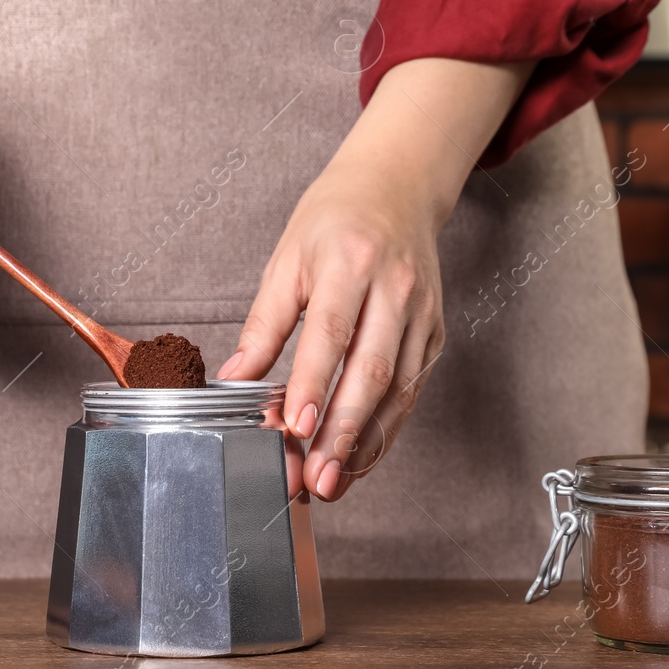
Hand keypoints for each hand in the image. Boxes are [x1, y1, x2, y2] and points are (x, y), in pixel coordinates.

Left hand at [217, 57, 533, 500]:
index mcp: (351, 263)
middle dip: (342, 433)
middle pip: (371, 372)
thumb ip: (263, 324)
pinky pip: (411, 390)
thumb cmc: (334, 220)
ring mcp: (421, 314)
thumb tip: (234, 379)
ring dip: (366, 443)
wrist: (397, 187)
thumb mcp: (287, 260)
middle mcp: (394, 290)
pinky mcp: (434, 334)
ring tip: (334, 481)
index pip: (331, 333)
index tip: (295, 428)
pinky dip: (386, 430)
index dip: (314, 383)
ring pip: (398, 390)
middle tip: (315, 478)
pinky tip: (360, 457)